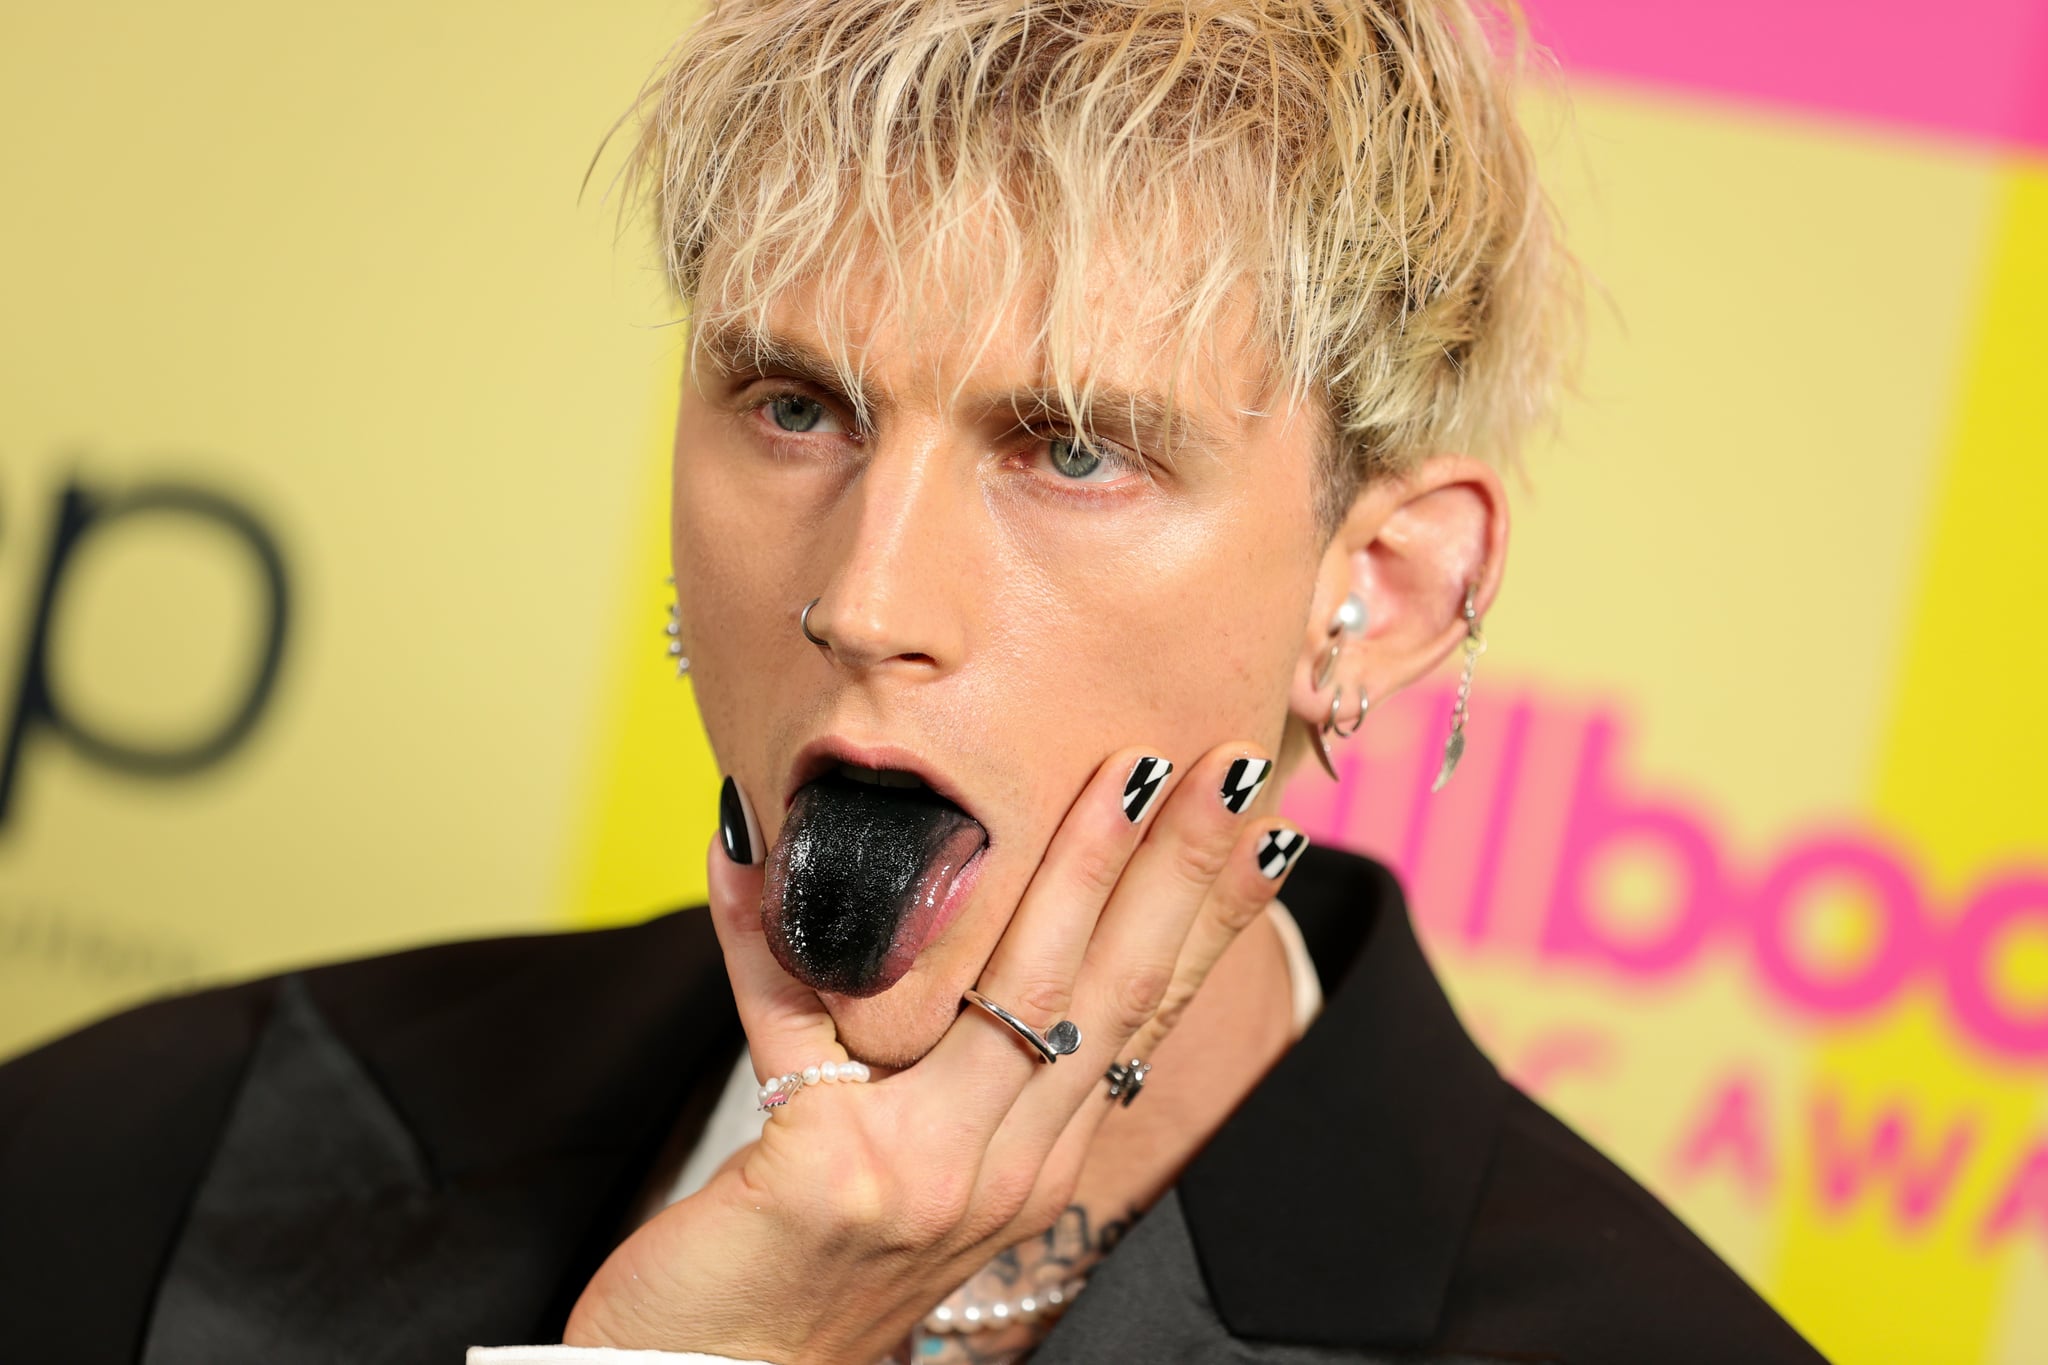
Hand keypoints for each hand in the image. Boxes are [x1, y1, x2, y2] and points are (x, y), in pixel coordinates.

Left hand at [563, 742, 1308, 1363]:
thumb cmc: (817, 1261)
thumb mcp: (920, 1156)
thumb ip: (946, 1045)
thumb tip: (948, 894)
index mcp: (1039, 1153)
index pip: (1144, 1015)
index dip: (1210, 919)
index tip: (1264, 825)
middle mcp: (1005, 1166)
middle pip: (1110, 992)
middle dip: (1177, 868)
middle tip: (1227, 762)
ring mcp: (925, 1173)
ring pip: (1015, 992)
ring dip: (1070, 872)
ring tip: (1113, 775)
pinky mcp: (823, 1176)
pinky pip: (790, 1017)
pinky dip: (757, 925)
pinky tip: (742, 840)